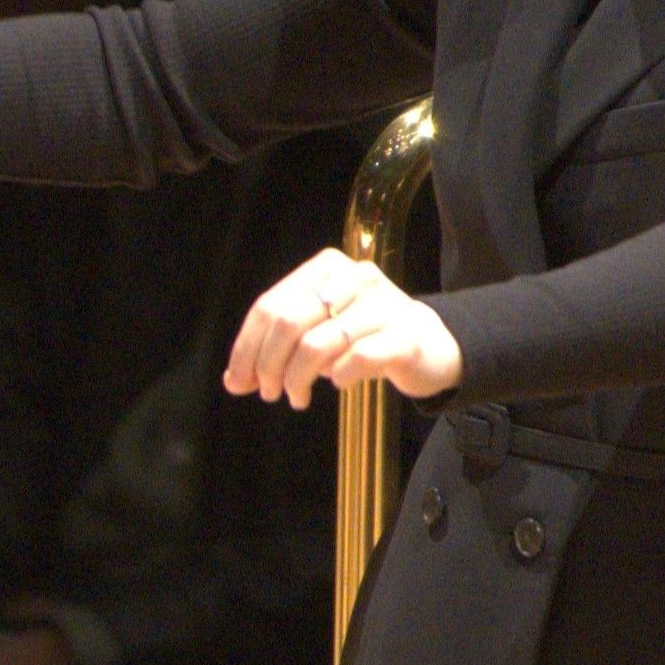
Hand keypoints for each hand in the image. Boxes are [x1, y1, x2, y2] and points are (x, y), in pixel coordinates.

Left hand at [223, 248, 459, 404]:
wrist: (431, 344)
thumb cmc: (364, 336)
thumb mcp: (317, 333)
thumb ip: (276, 348)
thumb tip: (233, 381)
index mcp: (326, 268)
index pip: (269, 306)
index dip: (246, 348)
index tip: (239, 381)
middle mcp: (354, 278)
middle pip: (288, 323)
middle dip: (268, 365)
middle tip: (268, 392)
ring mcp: (383, 305)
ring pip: (317, 344)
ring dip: (297, 379)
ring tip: (297, 397)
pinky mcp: (404, 337)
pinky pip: (356, 359)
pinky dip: (339, 376)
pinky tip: (338, 383)